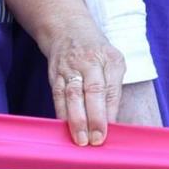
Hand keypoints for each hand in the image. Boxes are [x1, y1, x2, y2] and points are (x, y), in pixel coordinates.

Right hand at [45, 25, 126, 146]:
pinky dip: (61, 114)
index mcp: (109, 60)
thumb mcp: (113, 62)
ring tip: (80, 140)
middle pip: (92, 92)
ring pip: (72, 96)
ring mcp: (70, 68)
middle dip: (94, 118)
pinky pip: (57, 96)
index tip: (111, 131)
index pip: (111, 88)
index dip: (110, 111)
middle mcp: (89, 62)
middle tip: (96, 140)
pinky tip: (65, 128)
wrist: (67, 29)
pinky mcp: (54, 75)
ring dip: (76, 120)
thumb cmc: (96, 51)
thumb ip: (113, 88)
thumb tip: (112, 120)